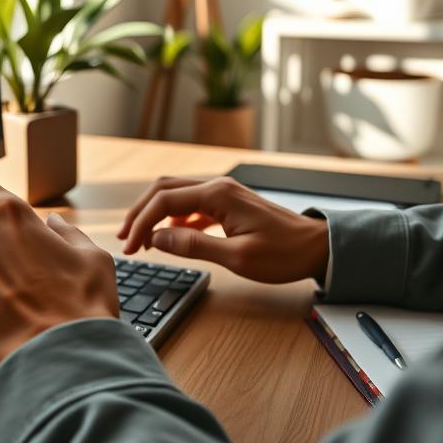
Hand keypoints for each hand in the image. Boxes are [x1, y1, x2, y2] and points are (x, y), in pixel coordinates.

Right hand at [117, 176, 328, 284]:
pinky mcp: (227, 203)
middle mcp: (217, 186)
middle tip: (124, 238)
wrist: (317, 247)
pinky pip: (191, 203)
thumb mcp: (238, 257)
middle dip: (139, 212)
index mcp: (218, 194)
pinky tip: (169, 236)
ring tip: (140, 238)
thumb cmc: (284, 254)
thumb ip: (194, 245)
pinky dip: (173, 217)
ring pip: (175, 194)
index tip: (129, 246)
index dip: (141, 223)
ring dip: (154, 213)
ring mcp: (222, 192)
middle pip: (163, 189)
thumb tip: (158, 239)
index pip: (164, 201)